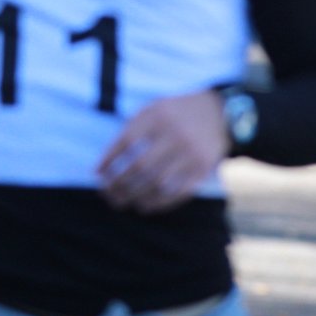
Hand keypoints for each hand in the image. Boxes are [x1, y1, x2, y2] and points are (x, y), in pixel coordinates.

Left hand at [98, 89, 229, 213]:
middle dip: (119, 182)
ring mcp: (191, 153)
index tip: (97, 174)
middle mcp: (175, 134)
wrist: (218, 113)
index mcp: (157, 116)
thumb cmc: (174, 114)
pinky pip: (178, 192)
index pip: (126, 141)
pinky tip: (144, 206)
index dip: (108, 160)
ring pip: (157, 182)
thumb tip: (104, 164)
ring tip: (120, 201)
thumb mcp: (153, 110)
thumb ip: (131, 129)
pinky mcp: (203, 169)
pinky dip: (158, 203)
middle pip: (140, 165)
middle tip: (106, 193)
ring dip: (135, 196)